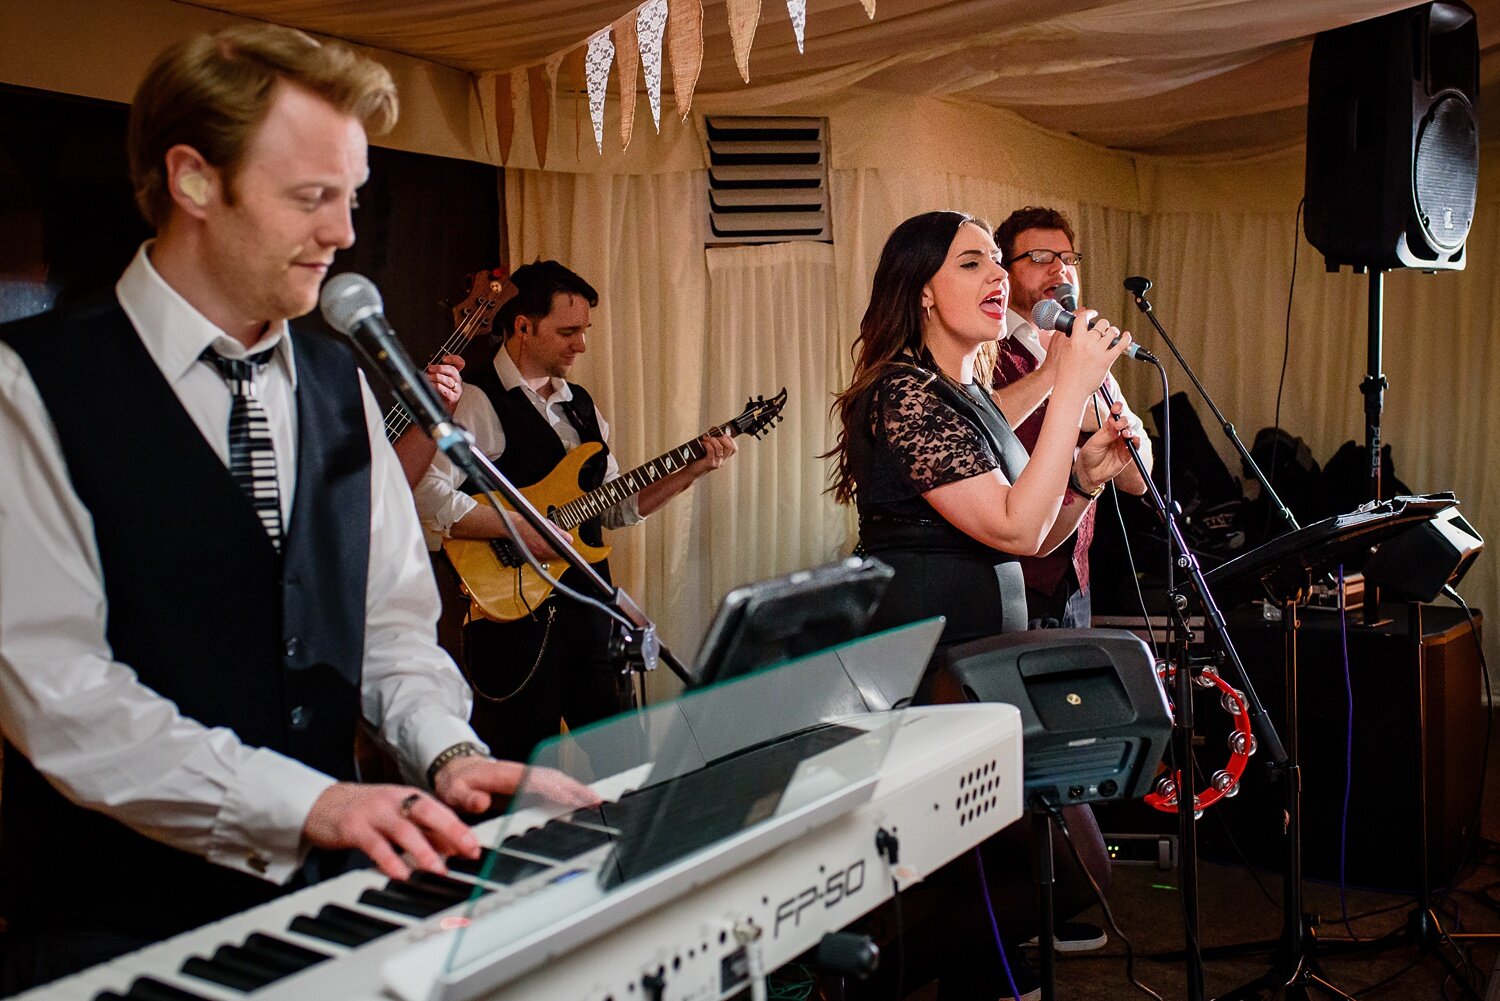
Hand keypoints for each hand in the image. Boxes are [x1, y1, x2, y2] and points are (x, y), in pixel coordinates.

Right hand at [302, 782, 479, 880]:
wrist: (322, 804)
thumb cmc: (367, 813)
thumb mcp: (398, 818)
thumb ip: (425, 832)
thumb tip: (455, 849)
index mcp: (408, 797)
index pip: (440, 810)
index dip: (459, 828)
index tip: (475, 848)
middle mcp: (394, 801)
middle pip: (427, 811)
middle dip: (450, 830)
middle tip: (468, 851)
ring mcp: (373, 812)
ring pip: (403, 829)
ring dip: (423, 850)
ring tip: (438, 869)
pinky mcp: (352, 827)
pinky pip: (374, 844)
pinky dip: (389, 859)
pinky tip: (401, 873)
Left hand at [424, 354, 464, 408]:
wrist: (442, 409)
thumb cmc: (438, 393)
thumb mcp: (437, 379)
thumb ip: (435, 371)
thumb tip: (428, 364)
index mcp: (454, 375)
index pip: (460, 363)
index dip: (454, 359)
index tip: (444, 359)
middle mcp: (457, 381)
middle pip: (453, 371)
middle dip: (440, 368)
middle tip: (430, 368)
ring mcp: (457, 390)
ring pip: (447, 380)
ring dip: (435, 377)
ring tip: (427, 378)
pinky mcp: (453, 398)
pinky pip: (444, 390)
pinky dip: (436, 386)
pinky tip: (430, 385)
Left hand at [434, 756, 599, 815]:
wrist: (456, 769)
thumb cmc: (457, 782)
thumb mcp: (454, 791)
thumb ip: (467, 797)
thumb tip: (481, 802)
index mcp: (505, 774)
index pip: (535, 780)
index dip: (554, 790)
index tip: (571, 799)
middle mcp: (520, 772)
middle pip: (553, 778)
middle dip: (575, 789)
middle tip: (595, 802)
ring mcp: (526, 777)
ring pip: (557, 780)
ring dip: (576, 790)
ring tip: (595, 803)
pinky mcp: (529, 784)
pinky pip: (553, 786)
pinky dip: (569, 792)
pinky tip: (580, 802)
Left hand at [685, 433, 735, 477]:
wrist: (691, 472)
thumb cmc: (698, 459)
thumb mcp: (707, 448)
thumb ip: (713, 439)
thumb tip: (715, 428)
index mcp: (723, 457)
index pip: (734, 448)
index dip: (730, 439)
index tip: (723, 434)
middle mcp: (722, 460)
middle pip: (730, 447)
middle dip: (723, 438)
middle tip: (714, 436)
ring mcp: (717, 462)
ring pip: (720, 448)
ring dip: (712, 439)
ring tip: (705, 438)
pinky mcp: (710, 463)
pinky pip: (711, 451)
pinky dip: (707, 444)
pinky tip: (702, 443)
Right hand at [1052, 309, 1130, 402]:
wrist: (1071, 389)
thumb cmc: (1066, 373)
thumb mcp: (1064, 351)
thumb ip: (1071, 338)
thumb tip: (1078, 328)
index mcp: (1075, 339)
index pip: (1083, 318)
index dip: (1089, 313)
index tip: (1092, 313)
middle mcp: (1088, 343)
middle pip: (1101, 324)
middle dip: (1102, 325)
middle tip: (1101, 330)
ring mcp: (1098, 351)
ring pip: (1112, 332)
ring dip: (1112, 332)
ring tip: (1111, 335)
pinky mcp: (1107, 360)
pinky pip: (1121, 345)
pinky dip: (1126, 339)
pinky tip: (1126, 336)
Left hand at [1072, 401, 1139, 493]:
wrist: (1088, 473)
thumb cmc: (1089, 456)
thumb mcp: (1095, 443)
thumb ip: (1106, 433)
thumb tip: (1116, 422)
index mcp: (1107, 428)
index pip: (1115, 414)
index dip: (1117, 409)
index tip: (1116, 407)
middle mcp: (1117, 434)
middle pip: (1126, 422)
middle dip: (1125, 420)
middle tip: (1120, 424)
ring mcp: (1123, 444)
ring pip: (1132, 433)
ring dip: (1131, 431)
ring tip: (1126, 433)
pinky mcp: (1127, 454)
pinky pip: (1135, 447)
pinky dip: (1137, 442)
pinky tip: (1134, 440)